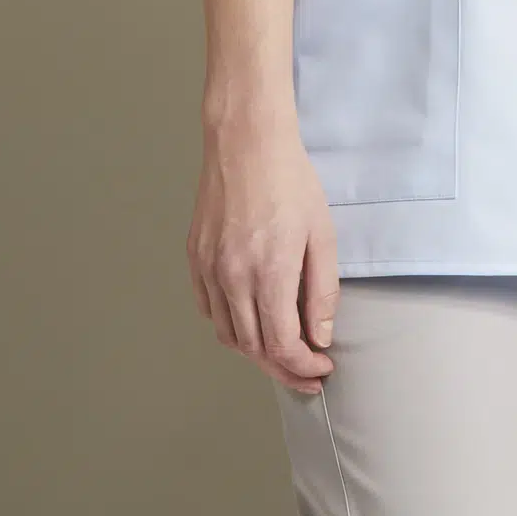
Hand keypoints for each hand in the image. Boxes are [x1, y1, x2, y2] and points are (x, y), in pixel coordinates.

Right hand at [190, 126, 339, 395]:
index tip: (321, 368)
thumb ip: (322, 291)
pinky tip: (252, 321)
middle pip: (253, 348)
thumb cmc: (290, 182)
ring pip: (228, 334)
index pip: (282, 344)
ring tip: (282, 351)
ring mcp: (208, 269)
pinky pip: (209, 309)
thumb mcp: (322, 235)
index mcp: (268, 272)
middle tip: (307, 372)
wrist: (245, 143)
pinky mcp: (195, 258)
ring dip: (256, 352)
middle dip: (283, 368)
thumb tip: (319, 336)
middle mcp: (232, 276)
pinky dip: (231, 326)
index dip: (303, 366)